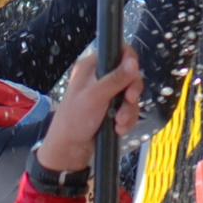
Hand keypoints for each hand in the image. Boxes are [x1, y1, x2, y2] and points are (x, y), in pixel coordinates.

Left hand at [34, 48, 142, 171]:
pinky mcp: (111, 109)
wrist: (69, 150)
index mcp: (91, 66)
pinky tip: (118, 129)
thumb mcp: (95, 97)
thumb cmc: (75, 119)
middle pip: (129, 74)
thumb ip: (115, 79)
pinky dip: (127, 119)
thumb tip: (133, 62)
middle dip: (131, 92)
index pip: (117, 51)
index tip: (133, 72)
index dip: (129, 59)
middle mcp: (99, 77)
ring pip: (130, 94)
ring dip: (128, 110)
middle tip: (129, 100)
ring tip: (119, 122)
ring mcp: (106, 94)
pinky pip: (128, 109)